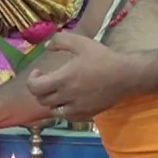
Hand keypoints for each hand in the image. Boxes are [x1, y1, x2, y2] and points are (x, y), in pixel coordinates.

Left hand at [25, 31, 142, 120]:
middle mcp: (68, 96)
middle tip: (46, 79)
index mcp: (63, 79)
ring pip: (53, 110)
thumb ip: (60, 41)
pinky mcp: (87, 114)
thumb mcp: (80, 42)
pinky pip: (67, 116)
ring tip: (56, 90)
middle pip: (42, 100)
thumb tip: (47, 46)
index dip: (32, 80)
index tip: (39, 72)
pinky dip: (63, 109)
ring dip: (50, 101)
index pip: (35, 88)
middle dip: (40, 89)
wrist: (126, 75)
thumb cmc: (103, 58)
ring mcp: (78, 108)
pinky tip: (69, 99)